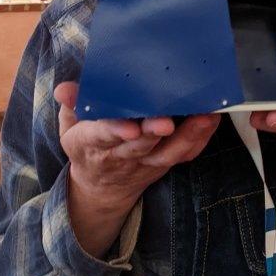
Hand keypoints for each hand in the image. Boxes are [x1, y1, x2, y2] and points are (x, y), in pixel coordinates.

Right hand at [54, 81, 219, 256]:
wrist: (101, 186)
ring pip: (167, 152)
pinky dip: (200, 139)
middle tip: (167, 120)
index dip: (116, 130)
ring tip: (204, 115)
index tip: (130, 127)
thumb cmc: (88, 145)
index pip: (102, 136)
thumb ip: (72, 105)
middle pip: (140, 145)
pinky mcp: (164, 163)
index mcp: (92, 143)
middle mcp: (121, 155)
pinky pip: (184, 155)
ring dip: (187, 135)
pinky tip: (212, 119)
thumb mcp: (70, 126)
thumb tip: (63, 89)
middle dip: (154, 132)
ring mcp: (146, 161)